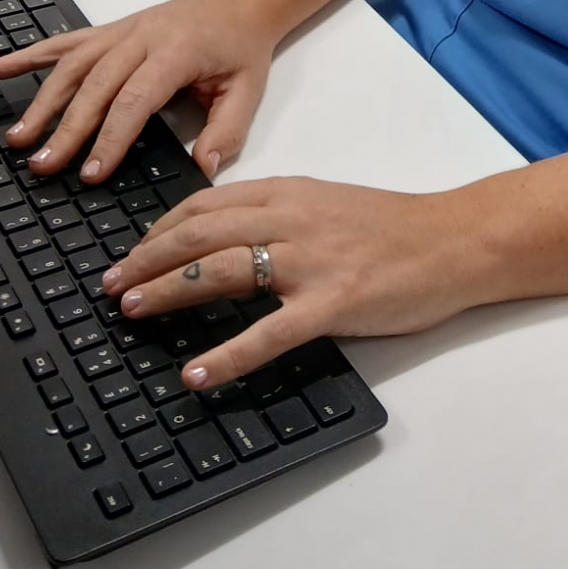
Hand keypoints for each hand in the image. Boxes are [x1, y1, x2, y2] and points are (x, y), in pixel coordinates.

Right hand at [0, 0, 279, 184]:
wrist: (241, 1)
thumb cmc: (241, 47)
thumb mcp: (249, 90)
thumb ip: (227, 131)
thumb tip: (204, 169)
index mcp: (177, 51)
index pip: (135, 99)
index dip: (110, 138)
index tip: (90, 173)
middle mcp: (142, 37)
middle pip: (95, 85)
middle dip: (66, 129)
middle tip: (42, 166)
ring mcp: (121, 30)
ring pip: (73, 65)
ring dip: (42, 100)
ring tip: (18, 137)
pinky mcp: (109, 30)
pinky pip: (65, 41)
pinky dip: (28, 54)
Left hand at [101, 176, 473, 388]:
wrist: (455, 240)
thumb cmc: (396, 228)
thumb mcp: (328, 205)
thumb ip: (279, 216)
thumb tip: (222, 238)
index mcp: (290, 193)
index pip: (205, 204)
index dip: (158, 229)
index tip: (131, 253)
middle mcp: (292, 219)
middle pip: (199, 232)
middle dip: (145, 259)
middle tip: (112, 285)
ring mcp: (311, 261)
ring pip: (222, 270)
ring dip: (168, 290)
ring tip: (133, 310)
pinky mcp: (333, 304)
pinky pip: (269, 332)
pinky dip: (226, 355)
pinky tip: (197, 375)